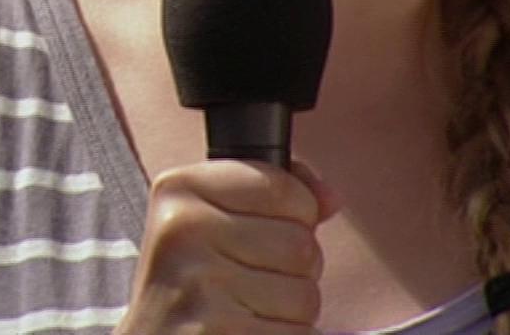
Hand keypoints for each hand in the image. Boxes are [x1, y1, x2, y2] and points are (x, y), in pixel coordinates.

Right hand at [115, 159, 341, 334]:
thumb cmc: (188, 282)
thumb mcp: (208, 219)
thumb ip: (271, 194)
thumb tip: (329, 197)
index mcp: (180, 189)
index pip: (284, 188)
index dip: (295, 215)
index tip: (261, 233)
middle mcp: (185, 231)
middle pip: (302, 244)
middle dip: (295, 270)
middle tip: (250, 280)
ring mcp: (201, 285)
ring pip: (306, 295)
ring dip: (291, 311)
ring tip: (247, 309)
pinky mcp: (221, 332)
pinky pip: (298, 333)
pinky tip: (247, 331)